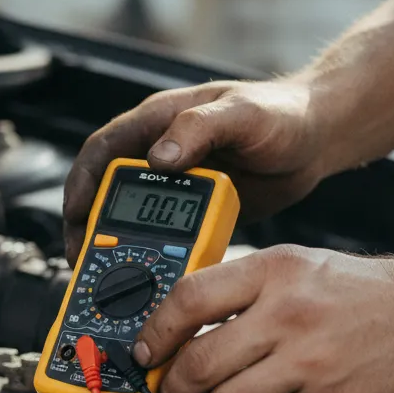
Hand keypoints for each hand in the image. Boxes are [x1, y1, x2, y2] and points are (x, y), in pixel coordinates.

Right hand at [63, 79, 326, 264]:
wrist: (319, 139)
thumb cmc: (284, 113)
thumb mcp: (243, 114)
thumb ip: (199, 128)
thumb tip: (158, 157)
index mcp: (159, 122)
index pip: (103, 150)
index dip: (82, 182)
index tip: (74, 214)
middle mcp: (158, 153)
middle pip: (105, 190)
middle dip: (87, 224)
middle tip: (82, 258)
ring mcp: (174, 183)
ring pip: (128, 216)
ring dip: (114, 245)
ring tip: (106, 276)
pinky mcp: (192, 209)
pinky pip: (161, 234)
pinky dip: (149, 256)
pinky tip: (148, 280)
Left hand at [132, 245, 393, 392]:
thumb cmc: (359, 292)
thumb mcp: (293, 265)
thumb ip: (238, 289)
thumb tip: (177, 324)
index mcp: (273, 272)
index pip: (189, 299)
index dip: (154, 333)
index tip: (144, 353)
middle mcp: (288, 315)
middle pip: (198, 363)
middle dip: (170, 391)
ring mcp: (309, 364)